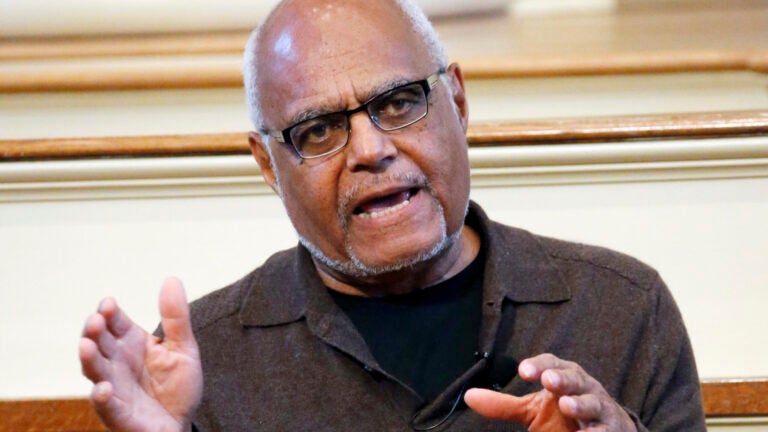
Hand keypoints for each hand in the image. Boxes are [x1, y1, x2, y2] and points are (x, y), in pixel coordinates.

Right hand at [79, 278, 202, 431]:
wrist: (181, 423)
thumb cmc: (177, 386)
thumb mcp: (183, 348)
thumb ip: (176, 317)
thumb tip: (171, 279)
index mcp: (131, 343)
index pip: (115, 322)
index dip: (109, 313)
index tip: (109, 304)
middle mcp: (117, 362)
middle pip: (99, 342)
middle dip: (94, 331)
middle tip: (96, 320)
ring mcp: (114, 386)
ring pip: (95, 370)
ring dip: (89, 358)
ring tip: (87, 345)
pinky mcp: (117, 413)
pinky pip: (105, 405)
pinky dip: (102, 396)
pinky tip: (104, 388)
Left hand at [465, 354, 635, 431]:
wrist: (606, 430)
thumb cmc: (564, 415)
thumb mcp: (533, 408)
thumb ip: (503, 405)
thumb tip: (469, 396)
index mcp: (563, 376)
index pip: (552, 364)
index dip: (539, 365)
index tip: (523, 370)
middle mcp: (584, 387)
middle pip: (574, 378)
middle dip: (561, 378)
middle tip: (549, 380)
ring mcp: (600, 409)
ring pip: (593, 403)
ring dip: (580, 404)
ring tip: (567, 405)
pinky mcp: (612, 429)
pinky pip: (604, 430)